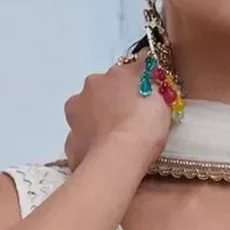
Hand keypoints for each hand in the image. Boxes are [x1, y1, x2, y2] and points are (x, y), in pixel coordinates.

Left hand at [63, 56, 175, 174]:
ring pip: (86, 114)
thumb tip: (146, 68)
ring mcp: (75, 115)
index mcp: (115, 74)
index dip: (134, 87)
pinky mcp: (69, 142)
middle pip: (102, 91)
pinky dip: (90, 145)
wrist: (117, 161)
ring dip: (96, 122)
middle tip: (127, 123)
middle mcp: (90, 87)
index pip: (126, 74)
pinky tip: (101, 156)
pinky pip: (81, 140)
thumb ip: (151, 84)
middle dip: (111, 103)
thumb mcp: (159, 100)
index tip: (142, 99)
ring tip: (112, 142)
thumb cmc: (144, 127)